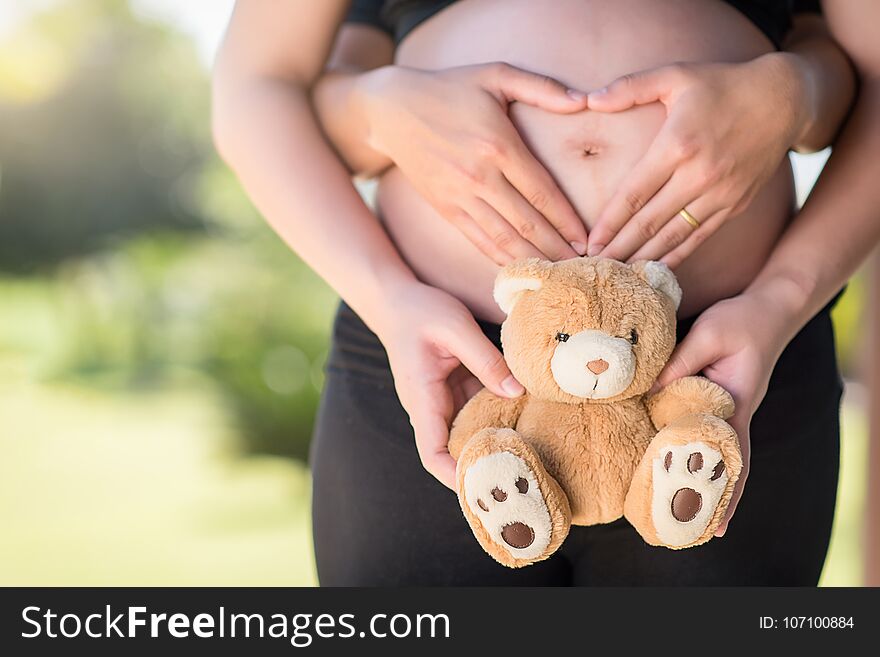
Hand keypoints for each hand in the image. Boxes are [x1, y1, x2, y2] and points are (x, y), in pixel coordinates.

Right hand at [358, 62, 589, 263]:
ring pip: (504, 239)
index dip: (568, 221)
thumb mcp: (496, 75)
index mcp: (499, 145)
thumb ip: (542, 87)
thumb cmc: (451, 89)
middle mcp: (480, 176)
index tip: (588, 240)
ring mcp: (460, 197)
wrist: (392, 111)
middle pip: (527, 223)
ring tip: (558, 275)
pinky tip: (522, 271)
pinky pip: (479, 241)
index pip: (542, 193)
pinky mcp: (446, 209)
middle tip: (582, 267)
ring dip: (534, 260)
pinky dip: (502, 259)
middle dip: (558, 249)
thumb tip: (584, 101)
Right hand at [374, 281, 523, 488]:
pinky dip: (499, 416)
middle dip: (484, 465)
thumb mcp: (454, 327)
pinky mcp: (455, 390)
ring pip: (470, 432)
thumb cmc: (418, 311)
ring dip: (496, 441)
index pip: (432, 453)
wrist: (395, 299)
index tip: (484, 488)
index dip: (455, 476)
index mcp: (422, 399)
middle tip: (523, 477)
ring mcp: (443, 401)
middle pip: (455, 452)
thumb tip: (517, 392)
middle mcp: (431, 408)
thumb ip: (486, 360)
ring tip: (533, 454)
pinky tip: (527, 417)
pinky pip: (478, 411)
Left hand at [586, 54, 808, 266]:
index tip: (589, 243)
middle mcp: (699, 174)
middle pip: (649, 222)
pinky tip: (654, 270)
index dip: (610, 222)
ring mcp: (720, 193)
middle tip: (594, 266)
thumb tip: (589, 98)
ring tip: (617, 275)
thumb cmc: (722, 85)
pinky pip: (699, 237)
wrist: (784, 99)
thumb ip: (629, 87)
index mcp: (678, 145)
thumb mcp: (675, 75)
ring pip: (673, 236)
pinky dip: (676, 256)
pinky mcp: (735, 204)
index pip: (634, 193)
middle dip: (619, 248)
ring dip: (643, 258)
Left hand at [654, 288, 796, 534]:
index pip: (732, 457)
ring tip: (683, 513)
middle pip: (730, 467)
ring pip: (719, 454)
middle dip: (716, 500)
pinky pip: (707, 433)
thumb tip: (647, 392)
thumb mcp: (709, 334)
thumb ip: (679, 362)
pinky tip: (678, 464)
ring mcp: (730, 410)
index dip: (725, 491)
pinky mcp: (719, 401)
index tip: (715, 524)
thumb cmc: (741, 320)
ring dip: (706, 481)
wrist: (768, 308)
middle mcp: (737, 414)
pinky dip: (696, 452)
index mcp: (738, 404)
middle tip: (694, 535)